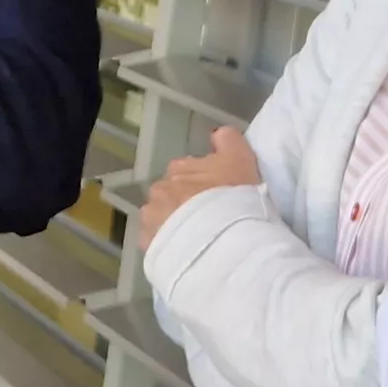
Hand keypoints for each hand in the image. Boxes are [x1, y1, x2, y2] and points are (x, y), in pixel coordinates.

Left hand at [141, 126, 260, 233]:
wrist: (220, 241)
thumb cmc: (235, 198)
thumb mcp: (241, 160)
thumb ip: (228, 142)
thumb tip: (217, 134)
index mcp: (180, 166)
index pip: (188, 169)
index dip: (203, 183)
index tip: (216, 196)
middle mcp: (161, 187)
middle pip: (172, 193)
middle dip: (184, 203)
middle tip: (207, 219)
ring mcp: (151, 215)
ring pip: (161, 217)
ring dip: (173, 223)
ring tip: (195, 239)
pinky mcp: (147, 241)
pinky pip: (156, 241)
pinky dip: (167, 244)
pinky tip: (184, 252)